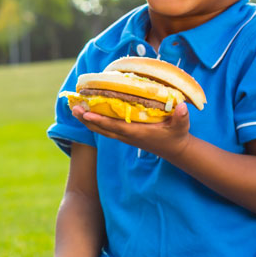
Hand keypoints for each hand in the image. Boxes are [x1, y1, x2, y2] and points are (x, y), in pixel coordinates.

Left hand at [72, 101, 191, 158]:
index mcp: (137, 132)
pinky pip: (105, 128)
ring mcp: (124, 136)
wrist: (174, 149)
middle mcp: (127, 135)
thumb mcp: (181, 126)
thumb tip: (181, 107)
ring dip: (87, 120)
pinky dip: (95, 121)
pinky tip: (87, 113)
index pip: (115, 126)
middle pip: (102, 129)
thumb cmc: (176, 135)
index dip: (101, 120)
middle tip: (74, 109)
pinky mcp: (124, 134)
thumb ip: (181, 117)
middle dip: (87, 120)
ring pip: (101, 129)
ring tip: (75, 109)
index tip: (87, 114)